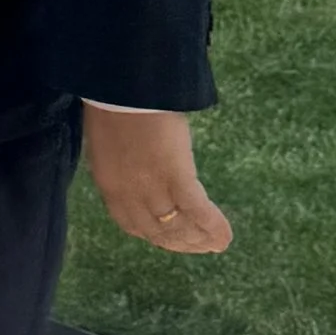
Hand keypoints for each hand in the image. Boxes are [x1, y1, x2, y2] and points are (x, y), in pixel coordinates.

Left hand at [82, 105, 231, 253]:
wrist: (122, 87)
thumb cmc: (115, 105)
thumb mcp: (110, 144)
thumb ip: (122, 164)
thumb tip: (138, 169)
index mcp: (109, 184)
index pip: (132, 224)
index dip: (155, 237)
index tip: (172, 240)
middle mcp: (128, 194)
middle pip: (157, 232)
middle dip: (181, 243)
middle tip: (202, 247)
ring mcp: (150, 187)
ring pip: (176, 226)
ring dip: (198, 238)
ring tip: (217, 244)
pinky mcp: (174, 175)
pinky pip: (196, 210)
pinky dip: (212, 225)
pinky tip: (226, 235)